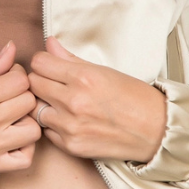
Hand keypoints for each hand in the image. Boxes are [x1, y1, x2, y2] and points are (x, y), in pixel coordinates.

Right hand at [0, 41, 40, 174]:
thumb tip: (12, 48)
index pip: (19, 80)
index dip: (17, 74)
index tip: (8, 77)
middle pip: (28, 102)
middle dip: (23, 95)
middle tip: (10, 96)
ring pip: (33, 130)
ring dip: (27, 121)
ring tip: (12, 117)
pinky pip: (25, 158)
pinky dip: (25, 148)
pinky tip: (13, 138)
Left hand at [28, 37, 166, 163]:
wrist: (155, 131)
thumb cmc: (134, 97)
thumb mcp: (104, 71)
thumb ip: (71, 59)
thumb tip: (49, 43)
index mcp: (83, 78)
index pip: (39, 63)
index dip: (44, 62)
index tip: (51, 65)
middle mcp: (73, 102)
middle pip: (33, 84)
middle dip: (41, 81)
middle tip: (53, 83)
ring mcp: (70, 126)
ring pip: (35, 109)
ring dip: (44, 104)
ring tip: (59, 102)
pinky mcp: (70, 146)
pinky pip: (46, 131)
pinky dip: (52, 125)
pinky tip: (68, 120)